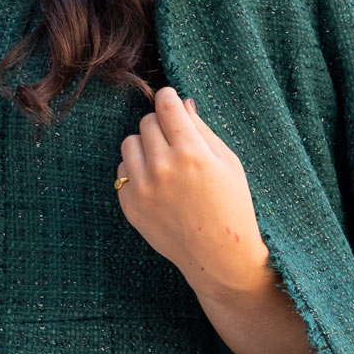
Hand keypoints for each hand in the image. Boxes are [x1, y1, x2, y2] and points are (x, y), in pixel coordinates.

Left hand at [115, 88, 316, 353]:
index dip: (168, 98)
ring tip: (165, 162)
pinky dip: (136, 171)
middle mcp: (162, 168)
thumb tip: (182, 102)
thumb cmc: (231, 206)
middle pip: (147, 122)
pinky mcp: (129, 205)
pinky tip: (157, 184)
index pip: (166, 106)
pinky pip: (122, 170)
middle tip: (177, 141)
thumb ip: (202, 130)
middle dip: (161, 125)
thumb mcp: (228, 163)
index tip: (170, 100)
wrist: (218, 255)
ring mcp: (142, 188)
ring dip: (145, 145)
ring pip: (129, 143)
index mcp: (191, 153)